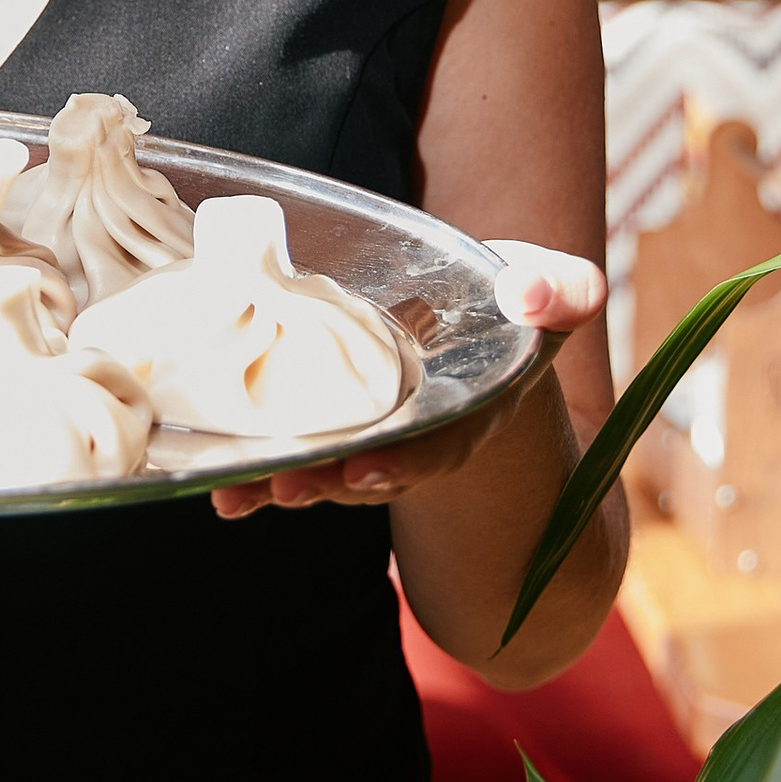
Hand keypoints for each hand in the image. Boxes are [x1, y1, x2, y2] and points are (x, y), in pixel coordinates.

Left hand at [208, 243, 606, 521]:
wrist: (472, 329)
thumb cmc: (509, 307)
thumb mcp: (550, 294)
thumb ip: (560, 292)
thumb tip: (532, 291)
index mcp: (469, 413)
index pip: (438, 448)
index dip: (404, 464)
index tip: (365, 472)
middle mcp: (413, 439)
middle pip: (366, 471)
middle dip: (327, 481)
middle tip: (288, 485)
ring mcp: (365, 439)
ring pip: (320, 470)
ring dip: (279, 482)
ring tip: (238, 490)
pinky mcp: (323, 428)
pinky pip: (288, 457)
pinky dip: (253, 476)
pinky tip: (220, 489)